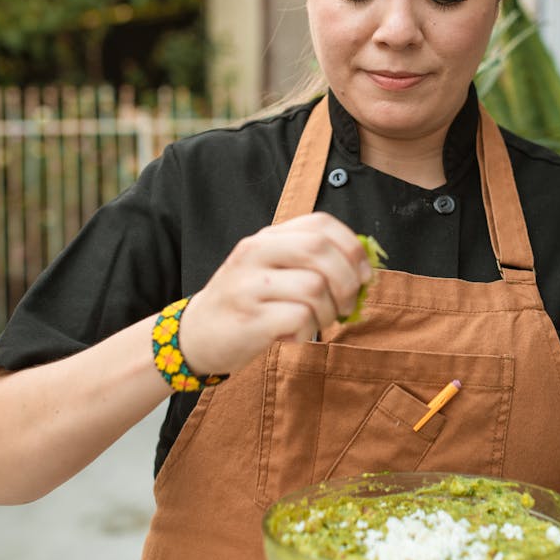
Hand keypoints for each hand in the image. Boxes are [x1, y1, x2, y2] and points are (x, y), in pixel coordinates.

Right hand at [177, 213, 370, 375]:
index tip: (364, 274)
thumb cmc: (246, 302)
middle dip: (347, 280)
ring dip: (330, 312)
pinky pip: (300, 318)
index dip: (352, 248)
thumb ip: (308, 261)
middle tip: (347, 304)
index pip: (321, 224)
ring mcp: (250, 285)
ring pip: (315, 287)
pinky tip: (295, 335)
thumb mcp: (270, 268)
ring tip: (318, 322)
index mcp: (267, 237)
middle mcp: (256, 253)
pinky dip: (308, 331)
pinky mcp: (250, 319)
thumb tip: (362, 268)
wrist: (195, 334)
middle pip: (320, 251)